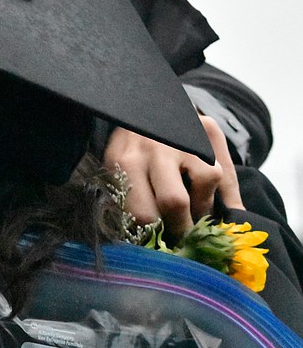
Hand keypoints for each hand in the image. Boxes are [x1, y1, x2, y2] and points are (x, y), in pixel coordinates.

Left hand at [108, 115, 229, 239]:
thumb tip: (147, 243)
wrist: (148, 103)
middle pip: (175, 202)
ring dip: (204, 207)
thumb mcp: (117, 168)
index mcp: (125, 161)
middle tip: (182, 236)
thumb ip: (129, 199)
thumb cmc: (131, 147)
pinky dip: (229, 200)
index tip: (159, 244)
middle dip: (182, 228)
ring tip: (194, 211)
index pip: (142, 213)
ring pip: (207, 183)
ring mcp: (185, 137)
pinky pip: (229, 175)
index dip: (155, 236)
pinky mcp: (210, 131)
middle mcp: (155, 148)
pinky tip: (223, 209)